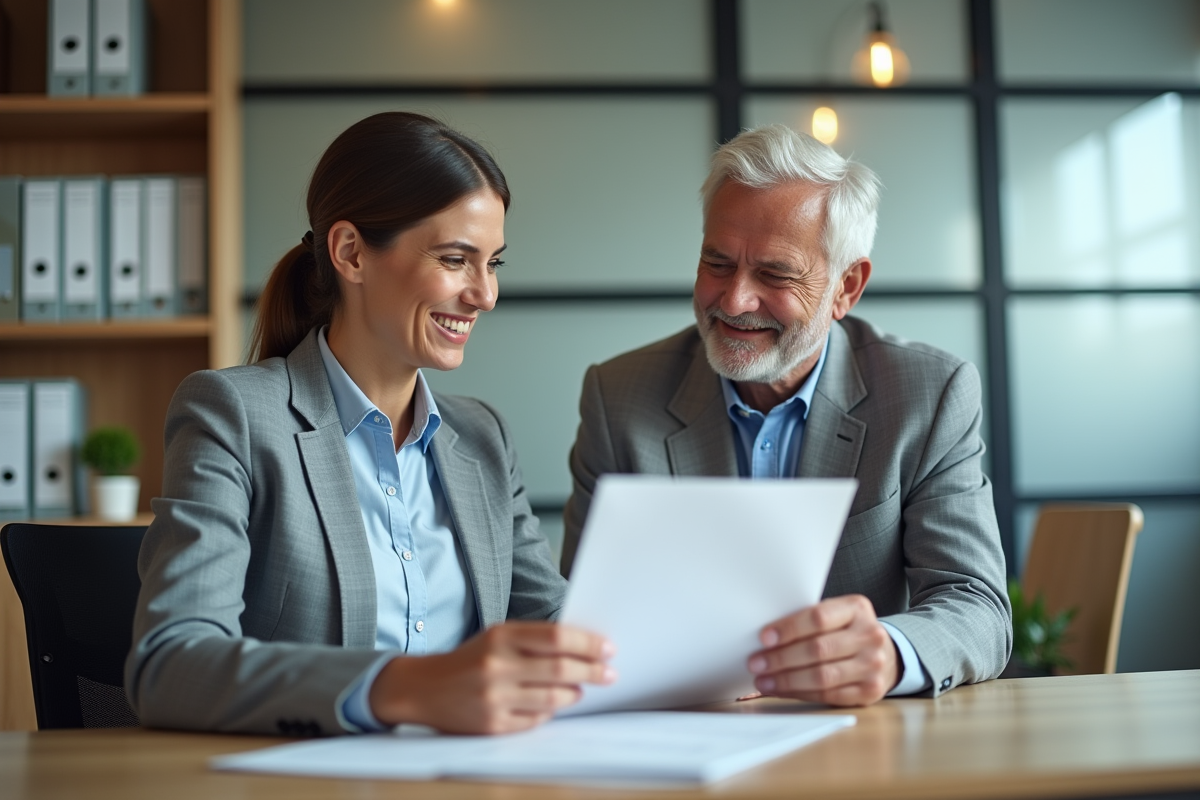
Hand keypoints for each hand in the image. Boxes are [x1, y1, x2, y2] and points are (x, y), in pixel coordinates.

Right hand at [368, 621, 615, 733]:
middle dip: (593, 671)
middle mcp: (497, 666)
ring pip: (554, 699)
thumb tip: (583, 647)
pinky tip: (554, 704)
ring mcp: (494, 698)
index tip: (608, 648)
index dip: (588, 643)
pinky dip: (551, 712)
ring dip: (575, 693)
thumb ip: (534, 640)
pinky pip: (537, 721)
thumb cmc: (470, 659)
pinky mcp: (492, 726)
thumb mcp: (497, 637)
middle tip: (609, 673)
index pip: (557, 637)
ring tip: (582, 688)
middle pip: (561, 669)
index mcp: (500, 636)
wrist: (423, 689)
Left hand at [747, 594, 897, 706]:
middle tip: (756, 662)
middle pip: (818, 649)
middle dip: (781, 658)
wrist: (885, 654)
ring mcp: (873, 665)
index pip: (818, 617)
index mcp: (857, 608)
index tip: (764, 637)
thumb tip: (766, 637)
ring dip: (786, 680)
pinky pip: (828, 695)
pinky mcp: (870, 691)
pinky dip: (800, 693)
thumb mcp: (836, 614)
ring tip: (763, 680)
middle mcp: (870, 635)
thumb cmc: (847, 631)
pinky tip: (781, 690)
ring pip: (822, 676)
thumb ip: (809, 620)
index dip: (789, 628)